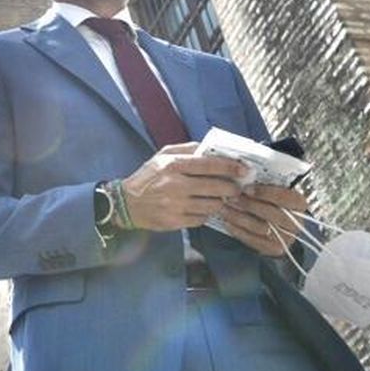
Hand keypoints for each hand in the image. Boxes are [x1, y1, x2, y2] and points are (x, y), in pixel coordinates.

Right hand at [118, 142, 246, 231]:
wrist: (125, 204)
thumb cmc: (148, 177)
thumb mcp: (162, 156)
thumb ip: (187, 149)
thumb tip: (211, 149)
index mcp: (173, 164)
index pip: (209, 164)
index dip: (231, 167)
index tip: (244, 169)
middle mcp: (175, 184)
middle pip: (216, 187)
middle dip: (232, 188)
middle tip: (237, 188)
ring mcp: (175, 204)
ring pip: (212, 205)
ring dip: (219, 202)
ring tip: (219, 199)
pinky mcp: (175, 221)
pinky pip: (202, 218)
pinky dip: (206, 214)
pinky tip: (202, 209)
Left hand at [219, 184, 308, 256]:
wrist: (276, 223)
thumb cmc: (271, 200)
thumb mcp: (273, 187)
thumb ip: (264, 181)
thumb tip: (244, 170)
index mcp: (299, 204)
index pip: (286, 197)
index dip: (265, 193)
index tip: (247, 188)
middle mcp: (296, 222)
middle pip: (273, 214)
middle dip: (249, 205)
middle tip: (231, 198)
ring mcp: (286, 238)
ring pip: (261, 228)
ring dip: (240, 217)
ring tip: (225, 209)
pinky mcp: (274, 249)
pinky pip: (254, 240)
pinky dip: (239, 231)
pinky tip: (227, 222)